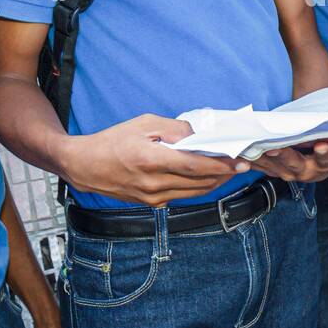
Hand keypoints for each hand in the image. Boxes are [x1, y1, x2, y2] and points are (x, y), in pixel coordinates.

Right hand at [68, 115, 244, 205]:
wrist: (85, 166)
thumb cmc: (113, 141)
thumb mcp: (144, 124)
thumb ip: (174, 129)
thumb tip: (199, 136)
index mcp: (150, 161)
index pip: (195, 166)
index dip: (221, 165)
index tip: (240, 161)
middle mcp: (153, 183)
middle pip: (199, 182)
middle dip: (224, 174)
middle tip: (242, 164)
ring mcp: (152, 197)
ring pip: (194, 192)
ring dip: (214, 182)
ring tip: (229, 170)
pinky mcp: (152, 203)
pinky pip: (182, 195)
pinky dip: (198, 186)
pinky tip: (207, 176)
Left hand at [250, 140, 327, 183]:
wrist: (306, 157)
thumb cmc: (325, 149)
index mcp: (322, 166)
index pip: (326, 160)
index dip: (324, 154)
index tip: (322, 145)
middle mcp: (303, 172)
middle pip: (294, 164)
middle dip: (285, 156)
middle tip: (276, 148)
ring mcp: (284, 171)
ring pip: (273, 165)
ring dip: (263, 158)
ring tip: (256, 147)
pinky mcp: (268, 167)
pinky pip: (258, 164)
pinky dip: (249, 159)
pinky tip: (241, 151)